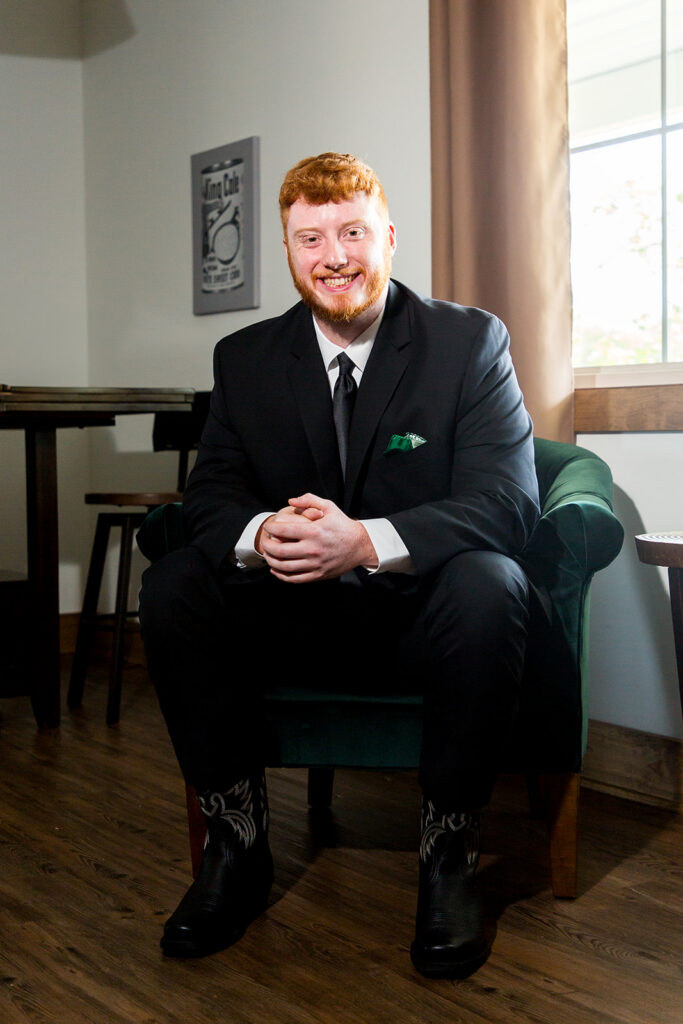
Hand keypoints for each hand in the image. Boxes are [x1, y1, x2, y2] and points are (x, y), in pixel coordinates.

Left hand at [258, 493, 377, 582]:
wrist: (361, 545)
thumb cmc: (343, 525)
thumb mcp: (329, 507)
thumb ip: (309, 500)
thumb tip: (290, 501)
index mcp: (314, 531)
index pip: (283, 530)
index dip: (270, 528)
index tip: (268, 526)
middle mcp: (312, 549)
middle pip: (279, 551)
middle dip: (266, 545)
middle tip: (264, 541)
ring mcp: (315, 564)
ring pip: (284, 567)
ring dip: (270, 561)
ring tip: (267, 555)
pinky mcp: (318, 575)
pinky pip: (294, 578)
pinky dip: (281, 575)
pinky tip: (275, 569)